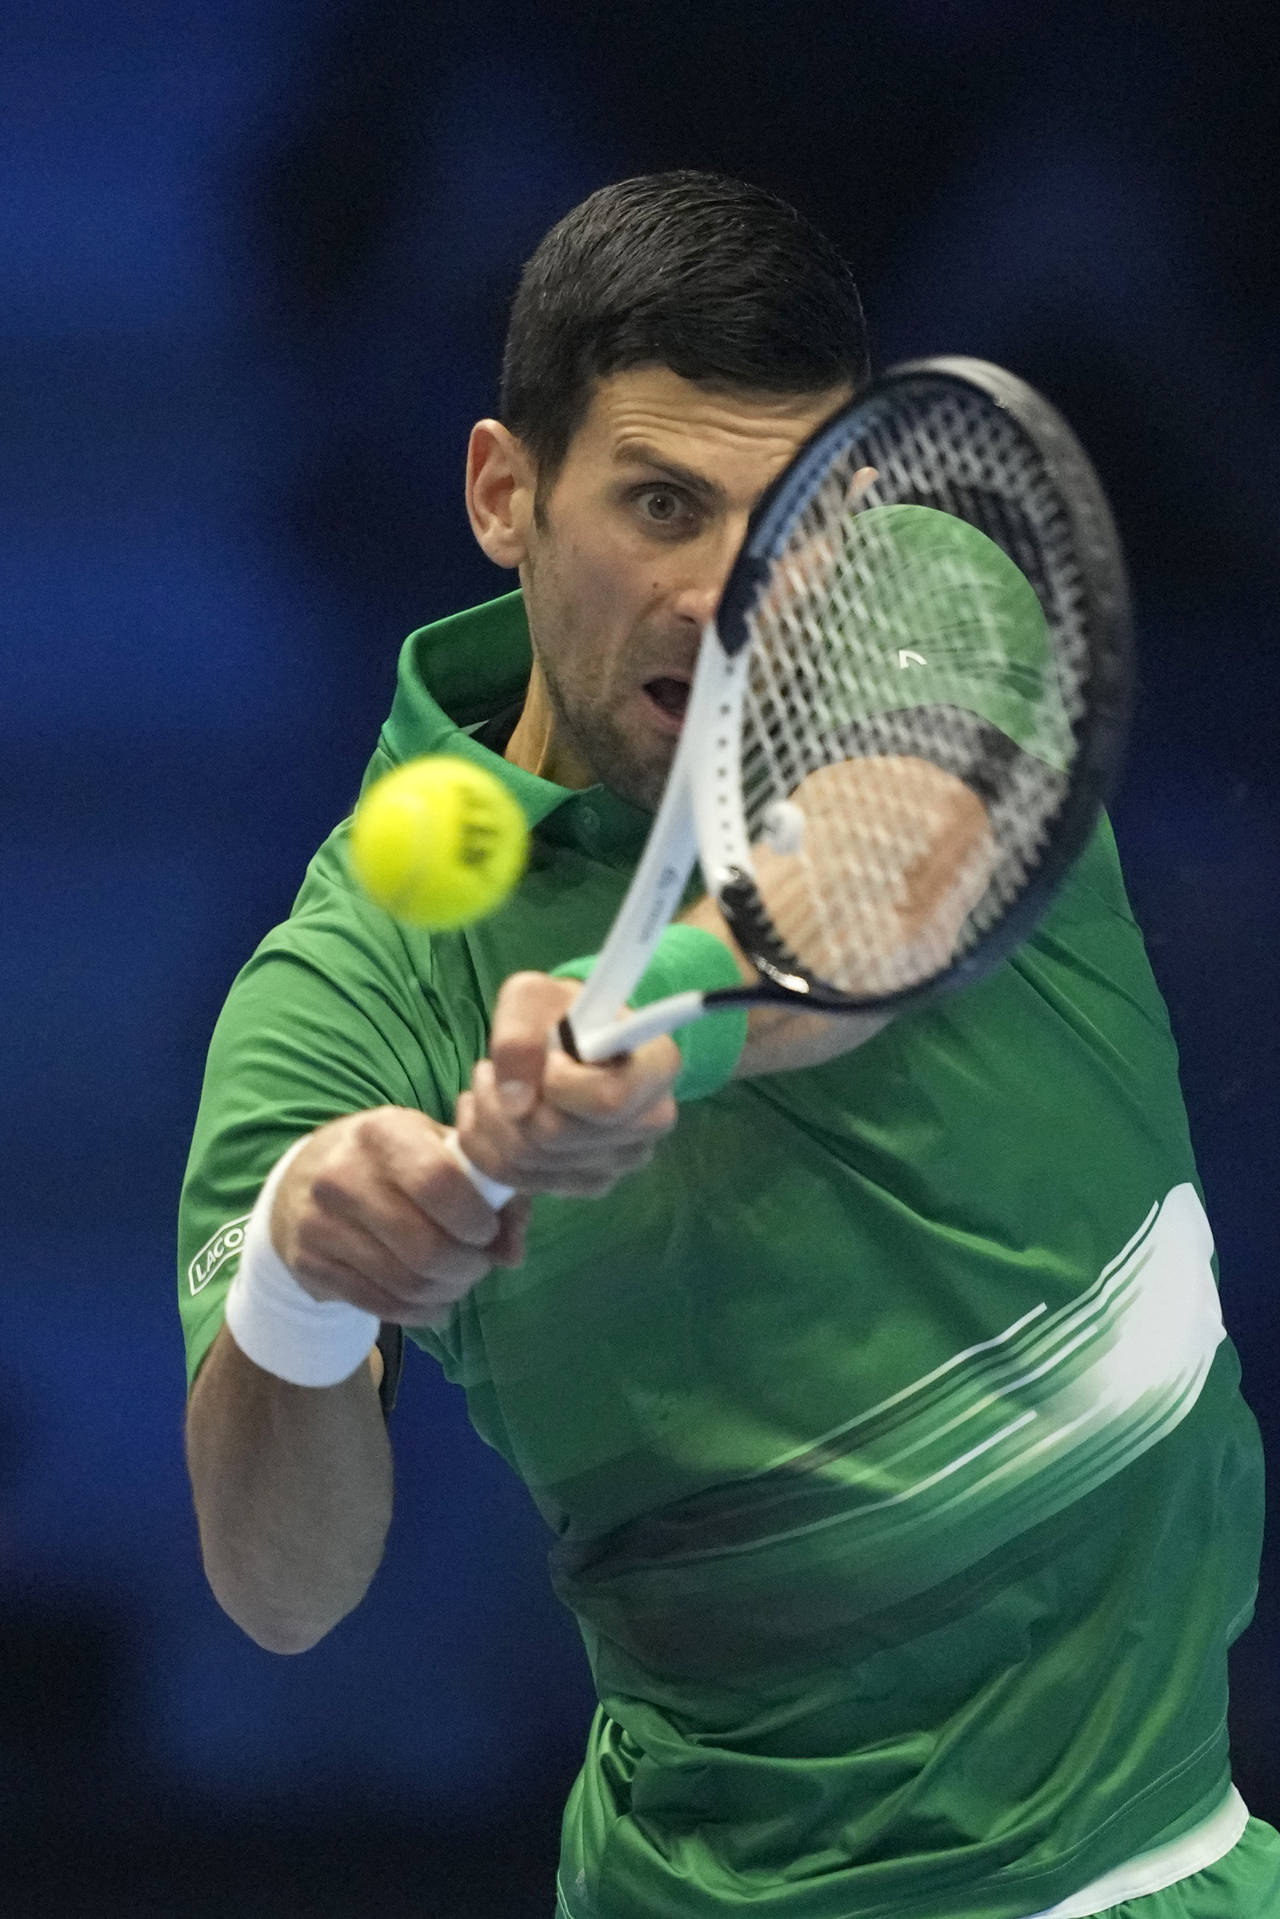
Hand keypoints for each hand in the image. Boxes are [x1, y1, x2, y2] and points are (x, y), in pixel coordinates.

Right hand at [270, 1107, 530, 1324]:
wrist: (306, 1178)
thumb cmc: (394, 1161)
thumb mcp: (441, 1152)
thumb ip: (492, 1193)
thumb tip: (512, 1254)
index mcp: (383, 1132)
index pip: (439, 1182)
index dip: (475, 1219)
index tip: (486, 1230)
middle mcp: (342, 1174)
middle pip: (426, 1247)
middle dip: (468, 1267)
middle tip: (478, 1264)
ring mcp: (319, 1222)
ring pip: (406, 1283)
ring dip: (447, 1292)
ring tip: (457, 1280)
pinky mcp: (310, 1264)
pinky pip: (381, 1305)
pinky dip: (420, 1312)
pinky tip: (433, 1301)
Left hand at [455, 972, 679, 1197]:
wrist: (560, 1041)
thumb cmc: (557, 1013)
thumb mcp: (531, 998)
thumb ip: (519, 1035)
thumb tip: (515, 1102)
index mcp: (657, 1066)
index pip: (608, 1101)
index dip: (561, 1084)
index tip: (551, 1059)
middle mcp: (651, 1121)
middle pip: (558, 1137)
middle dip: (507, 1102)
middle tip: (493, 1069)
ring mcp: (621, 1160)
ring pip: (530, 1162)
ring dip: (490, 1120)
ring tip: (489, 1085)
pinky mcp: (588, 1183)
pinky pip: (518, 1180)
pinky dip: (486, 1145)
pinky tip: (489, 1113)